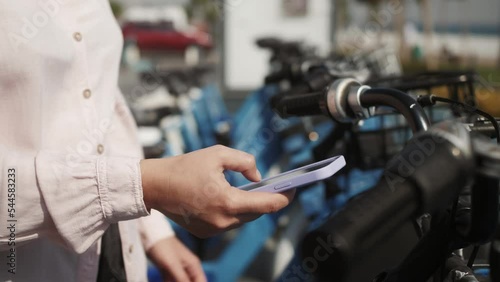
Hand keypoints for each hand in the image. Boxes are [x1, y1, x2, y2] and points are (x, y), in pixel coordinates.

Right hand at [140, 145, 294, 237]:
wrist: (154, 186)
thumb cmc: (183, 167)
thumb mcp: (218, 154)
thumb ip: (244, 162)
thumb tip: (257, 176)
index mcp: (227, 202)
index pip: (266, 204)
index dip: (284, 197)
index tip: (294, 190)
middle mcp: (223, 221)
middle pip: (256, 213)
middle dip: (268, 200)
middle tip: (277, 187)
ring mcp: (213, 230)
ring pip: (243, 218)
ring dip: (251, 206)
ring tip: (257, 191)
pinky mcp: (206, 233)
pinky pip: (229, 222)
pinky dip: (235, 211)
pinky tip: (235, 198)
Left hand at [147, 236, 205, 281]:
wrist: (149, 236)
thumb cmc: (163, 247)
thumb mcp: (173, 265)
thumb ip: (182, 278)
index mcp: (193, 264)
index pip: (201, 281)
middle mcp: (188, 267)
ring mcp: (178, 269)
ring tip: (169, 280)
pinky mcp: (168, 270)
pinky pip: (171, 281)